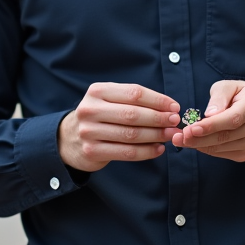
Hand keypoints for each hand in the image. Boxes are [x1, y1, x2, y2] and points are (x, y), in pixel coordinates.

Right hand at [59, 83, 181, 171]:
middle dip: (159, 118)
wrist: (68, 138)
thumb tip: (169, 107)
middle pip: (133, 114)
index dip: (158, 100)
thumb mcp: (109, 100)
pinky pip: (126, 152)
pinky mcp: (92, 151)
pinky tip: (158, 149)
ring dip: (156, 136)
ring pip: (131, 134)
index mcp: (98, 91)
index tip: (174, 106)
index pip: (134, 93)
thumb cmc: (99, 116)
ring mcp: (89, 131)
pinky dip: (146, 152)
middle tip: (175, 121)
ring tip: (170, 135)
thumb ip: (134, 101)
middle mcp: (91, 109)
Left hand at [172, 81, 244, 161]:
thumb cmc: (239, 94)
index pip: (232, 119)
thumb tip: (209, 114)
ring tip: (183, 140)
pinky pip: (224, 154)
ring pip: (223, 147)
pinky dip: (208, 149)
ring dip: (200, 145)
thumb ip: (218, 98)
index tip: (192, 128)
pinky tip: (197, 143)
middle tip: (180, 137)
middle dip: (200, 138)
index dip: (211, 126)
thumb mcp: (228, 86)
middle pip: (226, 136)